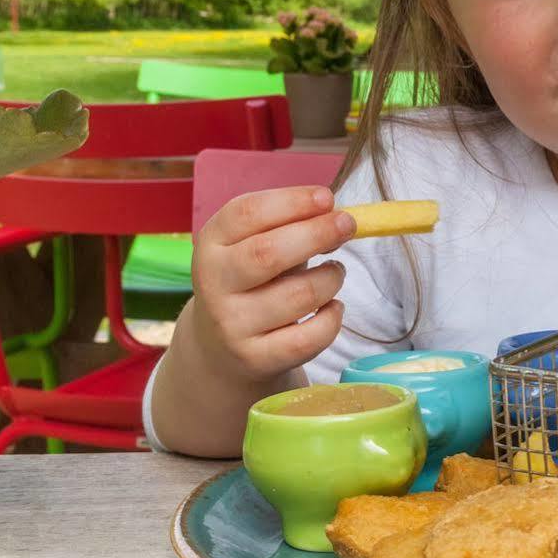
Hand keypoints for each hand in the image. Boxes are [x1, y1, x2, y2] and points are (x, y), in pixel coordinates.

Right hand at [183, 186, 352, 381]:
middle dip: (317, 234)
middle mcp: (213, 284)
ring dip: (331, 278)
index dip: (292, 201)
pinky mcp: (255, 359)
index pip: (247, 213)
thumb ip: (287, 226)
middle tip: (347, 225)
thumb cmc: (252, 282)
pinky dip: (333, 317)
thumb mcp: (253, 246)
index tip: (327, 198)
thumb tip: (336, 216)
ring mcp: (231, 325)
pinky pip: (309, 337)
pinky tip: (332, 307)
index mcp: (210, 244)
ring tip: (335, 273)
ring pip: (299, 296)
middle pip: (268, 253)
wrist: (221, 349)